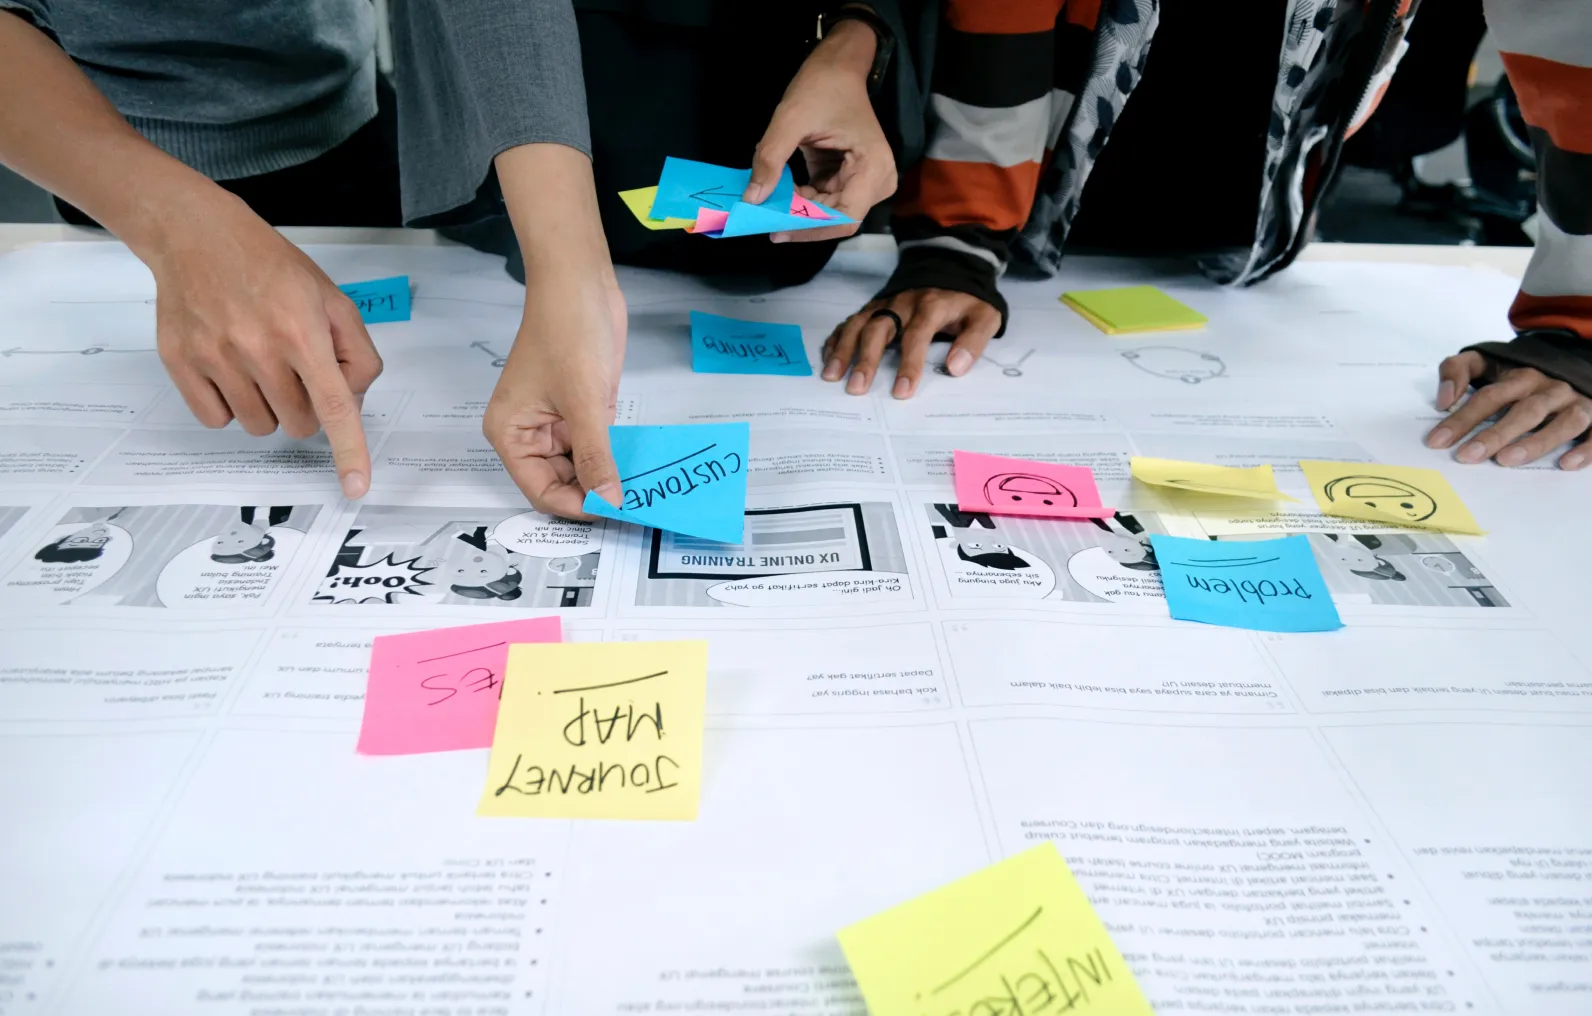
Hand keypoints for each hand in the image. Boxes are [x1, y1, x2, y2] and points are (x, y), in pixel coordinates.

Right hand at [153, 193, 380, 497]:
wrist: (196, 235)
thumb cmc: (269, 266)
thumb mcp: (331, 298)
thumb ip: (355, 352)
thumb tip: (352, 401)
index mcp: (302, 330)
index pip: (334, 404)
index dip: (349, 450)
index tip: (356, 487)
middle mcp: (258, 347)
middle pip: (299, 424)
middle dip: (307, 408)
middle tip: (295, 371)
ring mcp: (215, 357)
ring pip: (260, 426)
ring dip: (268, 407)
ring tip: (260, 363)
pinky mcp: (180, 363)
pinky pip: (216, 420)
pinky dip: (229, 406)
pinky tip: (230, 370)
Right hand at [484, 270, 627, 517]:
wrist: (581, 282)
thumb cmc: (568, 332)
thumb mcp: (583, 401)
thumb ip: (595, 455)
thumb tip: (608, 501)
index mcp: (511, 434)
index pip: (540, 490)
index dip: (574, 506)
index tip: (612, 513)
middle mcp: (530, 434)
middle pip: (561, 483)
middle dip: (593, 494)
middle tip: (633, 505)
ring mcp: (557, 423)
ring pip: (582, 467)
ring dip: (608, 478)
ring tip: (641, 490)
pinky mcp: (582, 411)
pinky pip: (597, 446)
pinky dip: (615, 457)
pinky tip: (640, 468)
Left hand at [743, 18, 895, 242]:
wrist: (839, 67)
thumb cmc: (822, 86)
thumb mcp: (790, 119)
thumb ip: (770, 159)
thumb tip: (752, 199)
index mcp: (873, 168)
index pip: (844, 218)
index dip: (810, 229)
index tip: (776, 229)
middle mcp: (877, 181)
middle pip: (836, 219)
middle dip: (800, 220)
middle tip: (763, 217)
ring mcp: (865, 183)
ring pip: (828, 214)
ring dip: (798, 210)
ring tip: (768, 199)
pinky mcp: (849, 181)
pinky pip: (824, 202)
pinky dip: (800, 199)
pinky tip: (780, 189)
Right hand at [824, 289, 1002, 398]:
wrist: (952, 267)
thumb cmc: (967, 301)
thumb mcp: (985, 317)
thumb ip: (973, 341)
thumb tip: (955, 368)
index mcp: (930, 306)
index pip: (916, 335)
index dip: (909, 364)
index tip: (902, 392)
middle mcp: (902, 303)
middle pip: (878, 329)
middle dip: (865, 360)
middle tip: (857, 389)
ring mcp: (884, 304)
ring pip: (858, 324)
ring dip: (843, 350)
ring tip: (831, 376)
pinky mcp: (873, 306)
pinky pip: (850, 321)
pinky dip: (837, 339)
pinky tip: (828, 359)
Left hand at [1425, 350, 1590, 468]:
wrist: (1572, 359)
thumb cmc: (1518, 373)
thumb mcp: (1485, 361)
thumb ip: (1457, 369)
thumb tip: (1443, 399)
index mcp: (1520, 376)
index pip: (1489, 397)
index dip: (1462, 419)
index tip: (1437, 441)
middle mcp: (1550, 388)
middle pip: (1524, 411)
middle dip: (1494, 434)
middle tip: (1467, 456)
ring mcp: (1577, 402)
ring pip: (1563, 422)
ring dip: (1536, 441)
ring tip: (1506, 460)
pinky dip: (1586, 448)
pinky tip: (1566, 464)